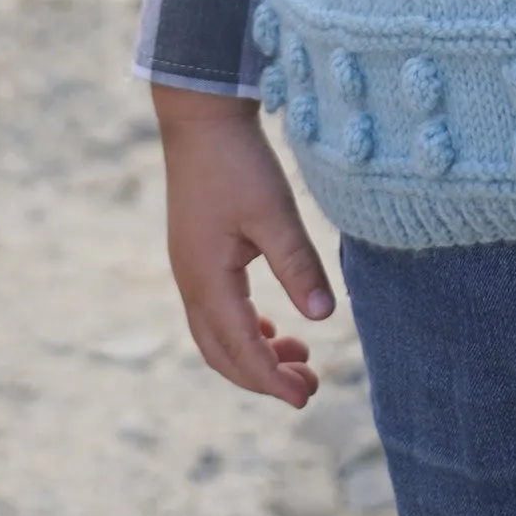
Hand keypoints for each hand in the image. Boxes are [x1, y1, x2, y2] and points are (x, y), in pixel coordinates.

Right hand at [153, 83, 335, 404]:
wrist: (200, 118)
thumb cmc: (237, 161)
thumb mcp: (274, 212)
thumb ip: (298, 264)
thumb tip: (325, 316)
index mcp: (208, 280)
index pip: (241, 348)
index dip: (273, 380)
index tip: (307, 397)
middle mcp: (191, 283)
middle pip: (222, 353)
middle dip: (263, 377)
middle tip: (309, 386)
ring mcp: (189, 269)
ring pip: (216, 335)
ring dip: (254, 354)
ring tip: (300, 358)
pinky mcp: (196, 254)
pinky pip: (215, 312)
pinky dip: (243, 330)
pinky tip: (274, 328)